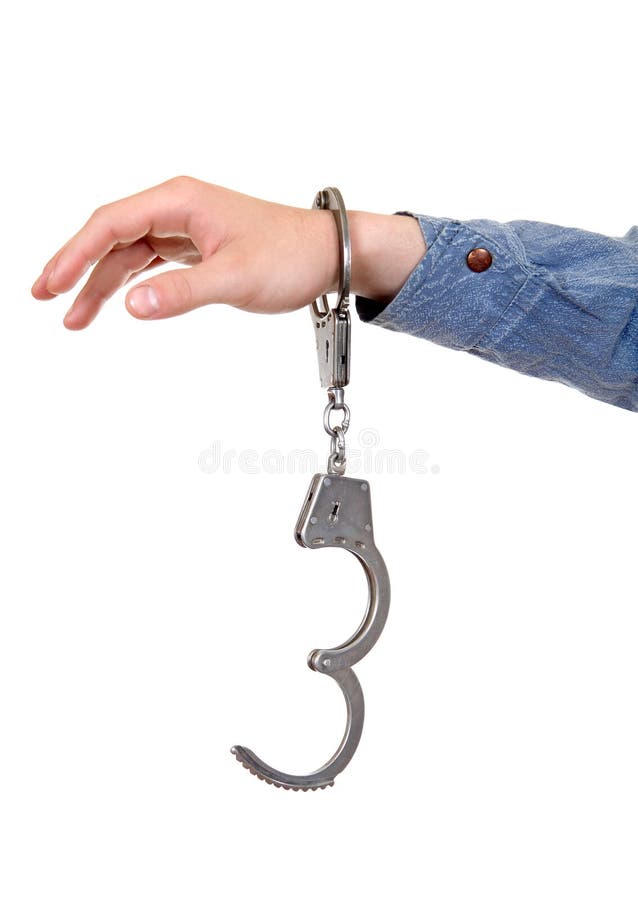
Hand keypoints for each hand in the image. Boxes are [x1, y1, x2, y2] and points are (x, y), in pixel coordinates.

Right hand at [31, 176, 426, 329]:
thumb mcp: (234, 278)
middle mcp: (177, 208)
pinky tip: (115, 303)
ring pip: (128, 254)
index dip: (74, 254)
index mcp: (181, 201)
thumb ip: (181, 293)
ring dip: (101, 283)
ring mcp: (185, 227)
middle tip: (47, 300)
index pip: (111, 224)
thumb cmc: (290, 256)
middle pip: (111, 236)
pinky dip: (129, 283)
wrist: (328, 256)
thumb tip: (129, 306)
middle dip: (77, 268)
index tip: (51, 286)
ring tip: (75, 319)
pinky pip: (150, 262)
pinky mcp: (196, 247)